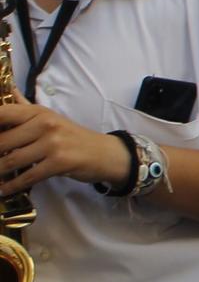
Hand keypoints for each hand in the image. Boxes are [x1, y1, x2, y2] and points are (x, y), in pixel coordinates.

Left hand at [0, 101, 132, 195]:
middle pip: (2, 141)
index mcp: (38, 112)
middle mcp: (45, 124)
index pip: (3, 114)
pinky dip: (13, 186)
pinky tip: (4, 190)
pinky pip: (28, 176)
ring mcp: (53, 143)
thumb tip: (9, 91)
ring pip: (12, 160)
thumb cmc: (73, 137)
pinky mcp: (60, 162)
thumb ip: (25, 107)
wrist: (104, 153)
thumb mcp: (51, 118)